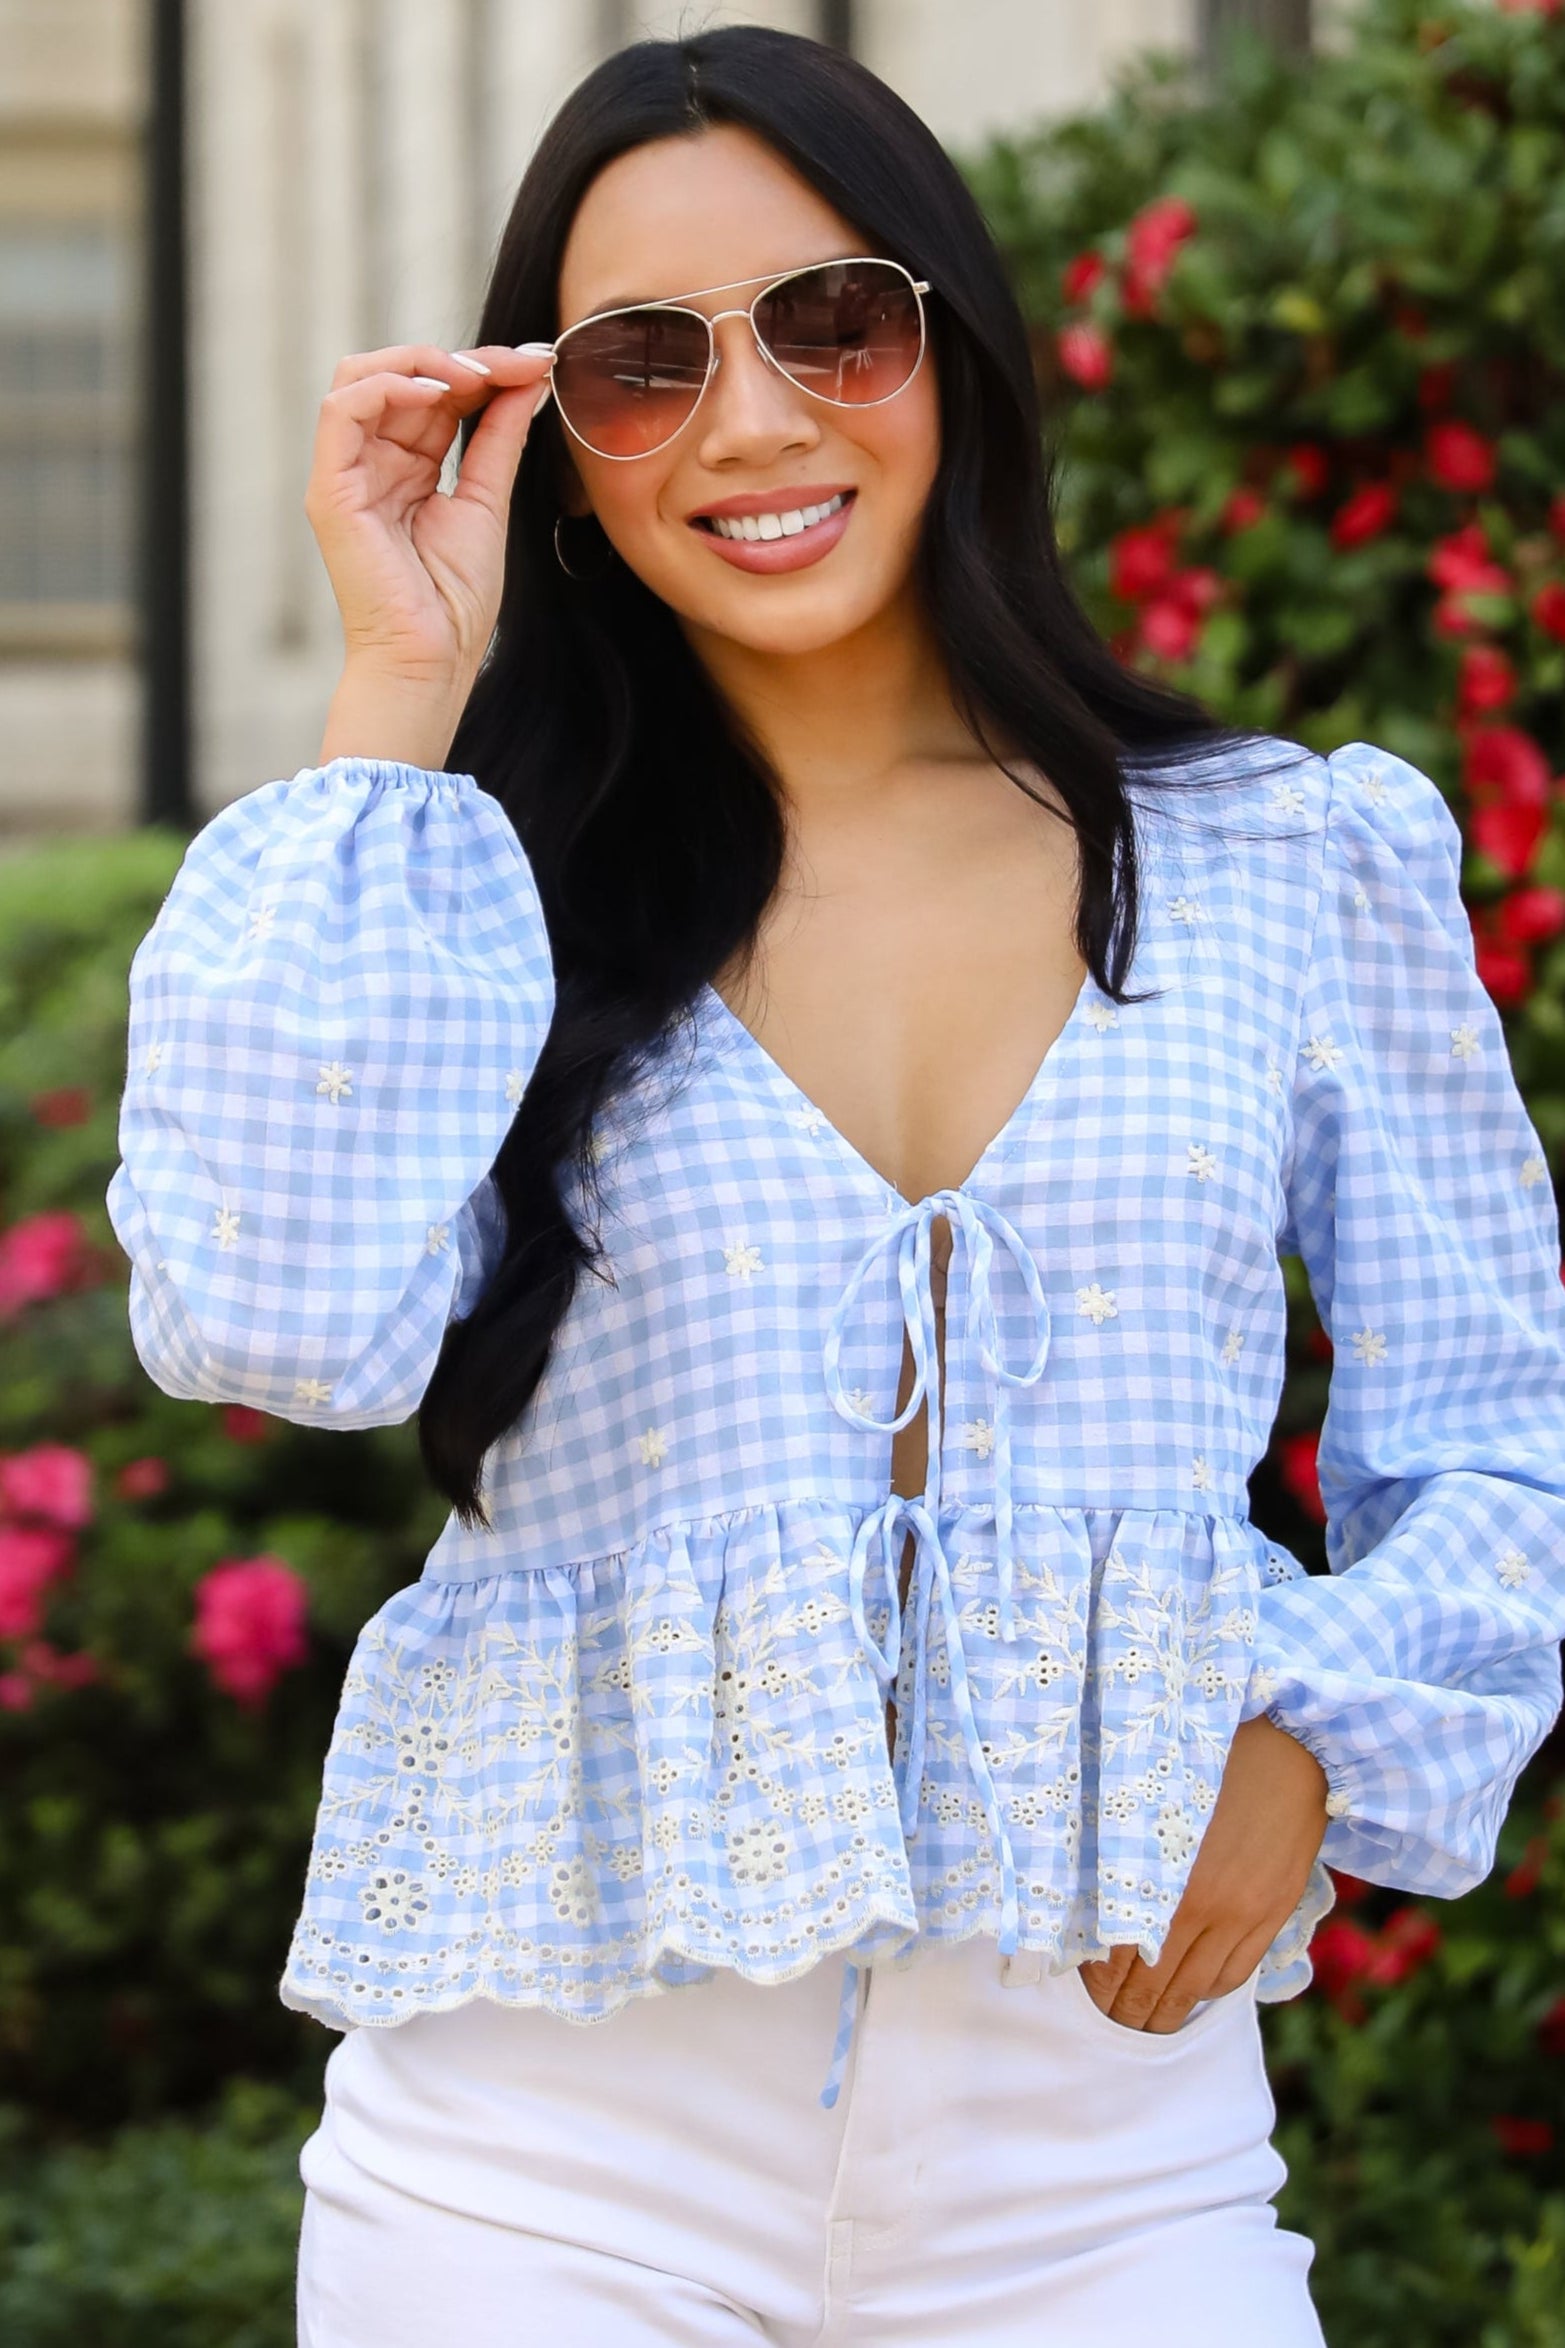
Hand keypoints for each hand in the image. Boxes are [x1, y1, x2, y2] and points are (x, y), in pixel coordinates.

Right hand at [303, 340, 554, 703]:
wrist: (431, 659)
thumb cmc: (455, 601)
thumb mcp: (486, 500)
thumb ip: (499, 438)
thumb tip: (528, 381)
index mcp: (405, 467)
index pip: (433, 393)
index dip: (480, 369)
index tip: (535, 362)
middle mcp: (370, 463)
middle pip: (398, 374)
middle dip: (458, 360)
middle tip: (512, 364)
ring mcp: (346, 473)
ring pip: (361, 376)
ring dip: (423, 362)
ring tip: (475, 375)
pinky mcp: (330, 488)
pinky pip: (343, 409)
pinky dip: (389, 385)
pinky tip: (439, 391)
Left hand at [1078, 1714, 1329, 2032]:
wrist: (1290, 1746)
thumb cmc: (1208, 1758)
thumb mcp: (1151, 1800)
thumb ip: (1124, 1852)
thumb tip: (1089, 1897)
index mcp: (1163, 1874)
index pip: (1120, 1955)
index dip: (1100, 1982)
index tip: (1086, 1990)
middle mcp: (1204, 1904)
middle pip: (1155, 1981)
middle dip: (1128, 2008)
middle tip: (1110, 2021)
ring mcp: (1244, 1913)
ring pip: (1196, 1986)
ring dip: (1167, 2011)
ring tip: (1147, 2021)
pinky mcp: (1274, 1913)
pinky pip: (1236, 1971)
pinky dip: (1209, 1991)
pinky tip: (1192, 1993)